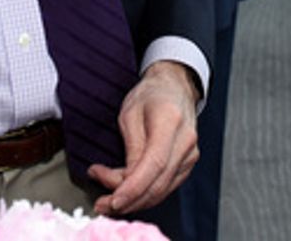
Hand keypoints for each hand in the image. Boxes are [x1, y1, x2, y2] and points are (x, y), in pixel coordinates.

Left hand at [89, 61, 199, 214]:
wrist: (174, 87)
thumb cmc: (151, 95)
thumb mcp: (130, 114)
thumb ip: (130, 148)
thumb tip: (123, 181)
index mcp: (170, 121)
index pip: (154, 164)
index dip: (134, 188)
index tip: (113, 200)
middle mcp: (185, 141)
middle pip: (158, 183)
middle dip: (128, 200)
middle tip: (101, 203)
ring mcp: (190, 155)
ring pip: (162, 191)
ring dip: (134, 201)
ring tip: (107, 199)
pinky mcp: (187, 164)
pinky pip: (165, 187)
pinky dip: (144, 195)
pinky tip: (126, 193)